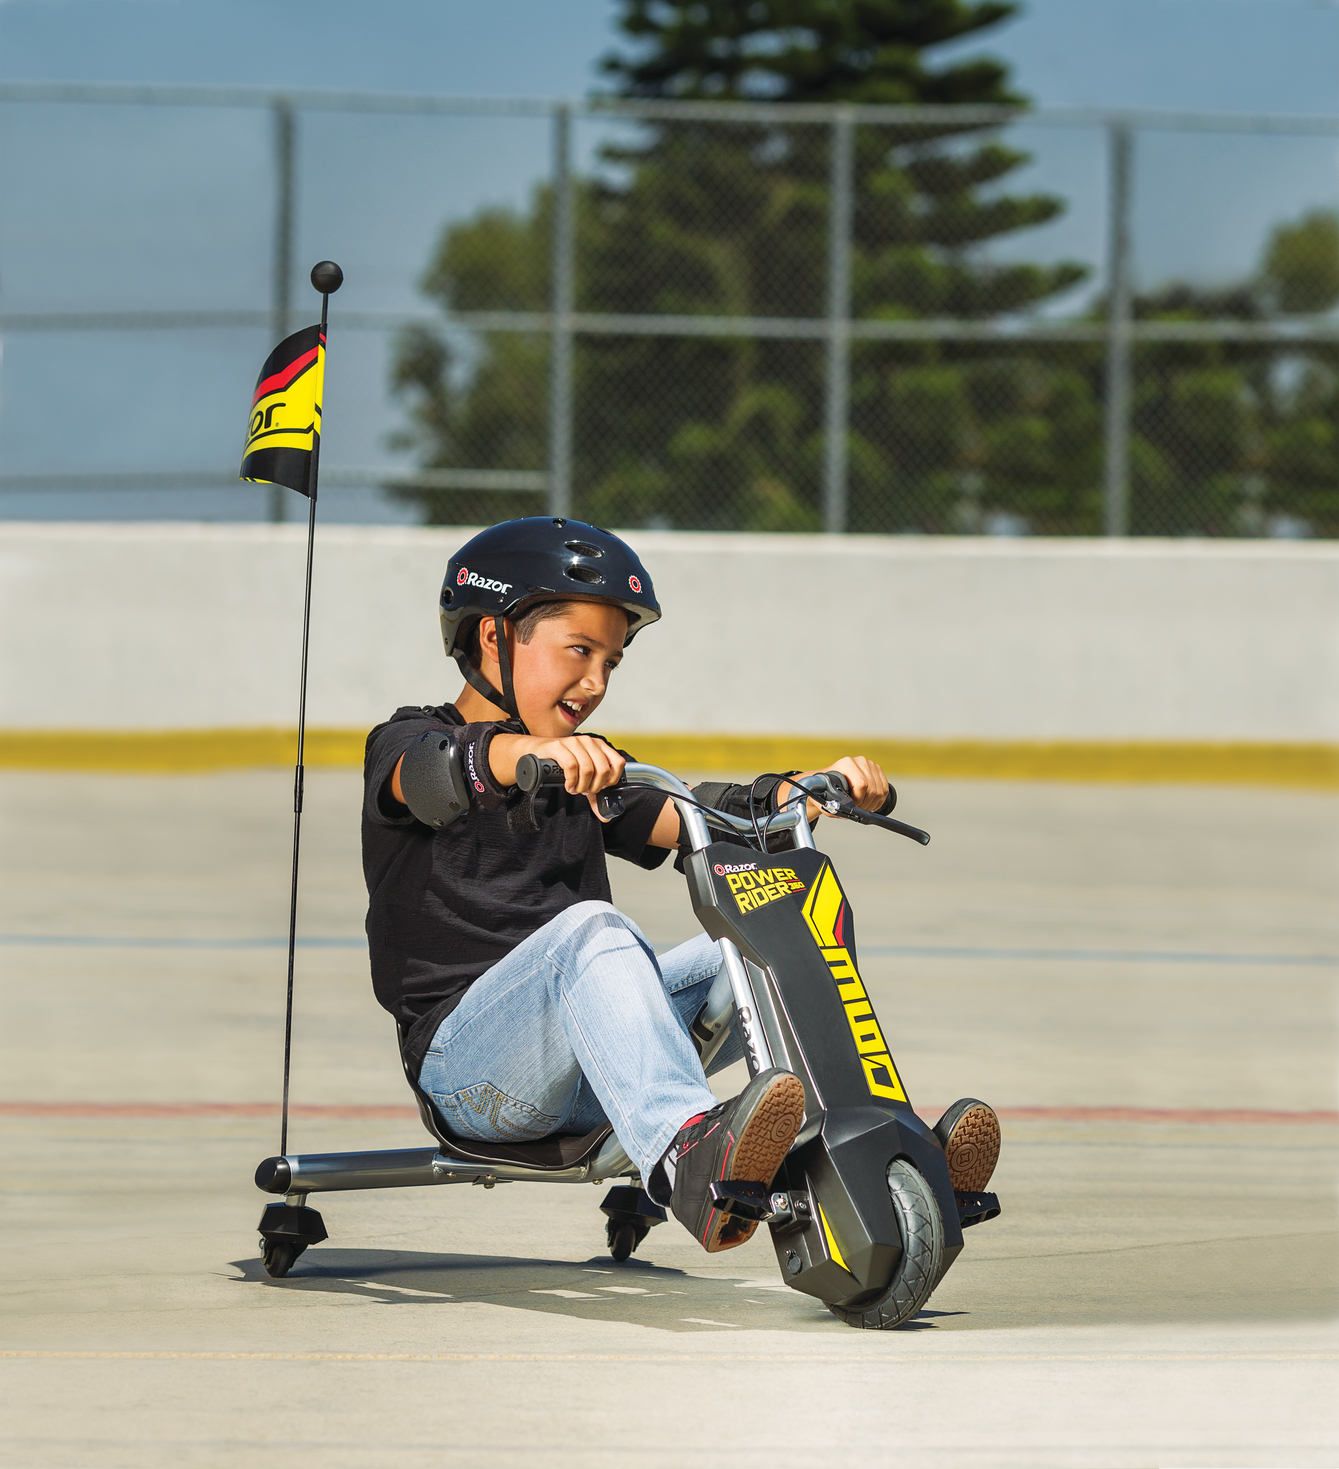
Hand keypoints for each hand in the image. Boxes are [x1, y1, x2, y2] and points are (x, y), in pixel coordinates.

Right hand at [490, 733, 625, 820]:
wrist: (538, 753)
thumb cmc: (562, 765)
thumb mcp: (582, 778)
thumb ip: (594, 795)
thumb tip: (606, 816)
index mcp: (599, 746)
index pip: (618, 763)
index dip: (612, 779)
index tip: (600, 788)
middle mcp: (589, 742)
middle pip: (603, 769)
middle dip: (594, 786)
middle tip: (584, 791)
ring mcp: (574, 742)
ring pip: (588, 768)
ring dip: (581, 785)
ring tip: (575, 789)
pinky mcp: (559, 746)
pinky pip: (571, 766)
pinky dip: (571, 780)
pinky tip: (568, 785)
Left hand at [785, 755, 889, 822]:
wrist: (829, 782)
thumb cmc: (825, 789)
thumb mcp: (824, 798)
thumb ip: (831, 805)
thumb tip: (841, 809)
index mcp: (846, 764)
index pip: (861, 784)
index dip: (858, 800)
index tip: (852, 806)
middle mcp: (860, 761)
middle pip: (873, 789)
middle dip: (865, 804)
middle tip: (857, 809)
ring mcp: (870, 765)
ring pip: (880, 791)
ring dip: (872, 804)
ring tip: (862, 807)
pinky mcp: (877, 771)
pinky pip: (885, 789)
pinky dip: (878, 800)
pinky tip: (869, 803)